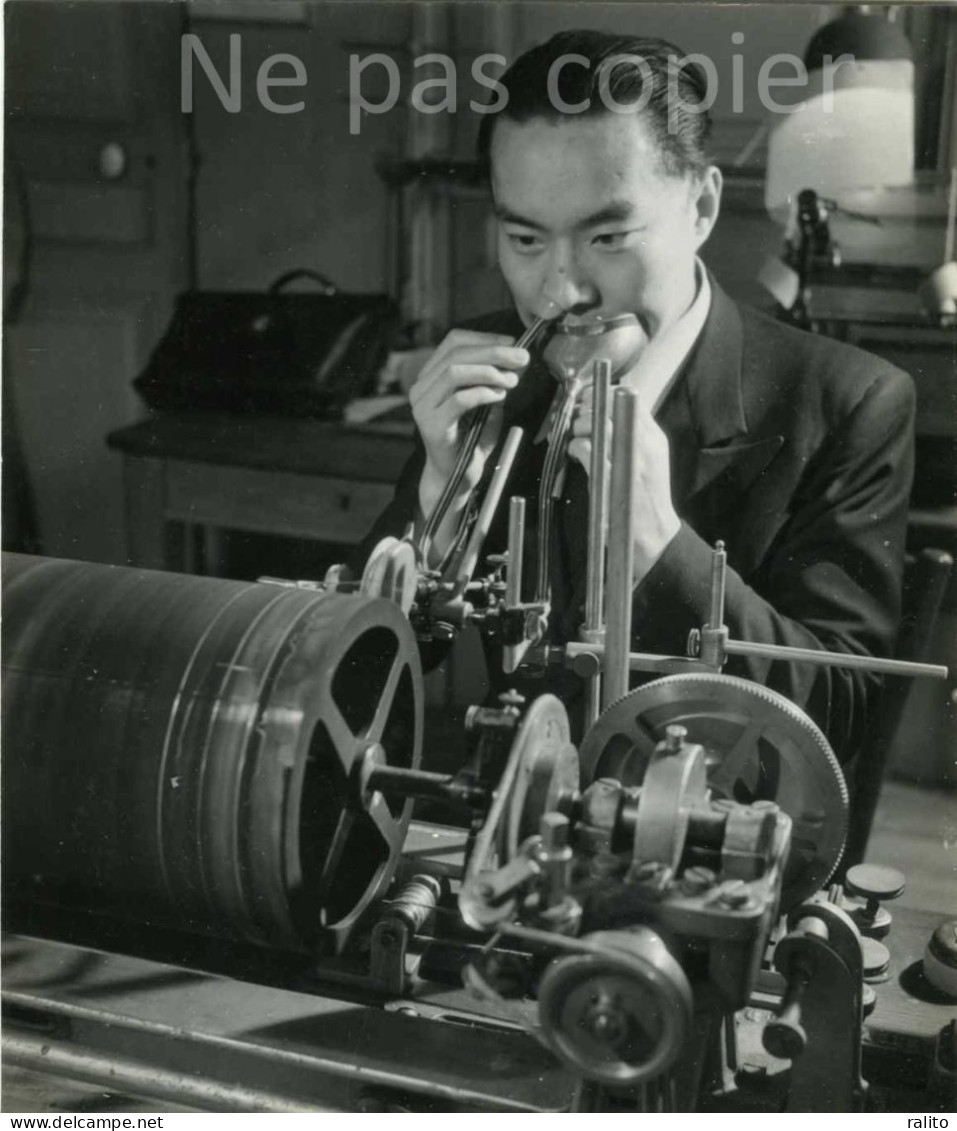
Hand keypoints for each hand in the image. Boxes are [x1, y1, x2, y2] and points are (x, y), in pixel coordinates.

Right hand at [409, 329, 529, 549]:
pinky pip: (460, 400)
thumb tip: (516, 357)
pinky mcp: (432, 426)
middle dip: (494, 352)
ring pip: (455, 372)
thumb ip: (494, 380)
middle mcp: (421, 388)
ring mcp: (423, 407)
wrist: (455, 479)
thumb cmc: (470, 440)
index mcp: (431, 377)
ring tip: (512, 380)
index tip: (513, 343)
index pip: (453, 341)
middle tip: (521, 358)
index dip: (485, 338)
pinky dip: (484, 393)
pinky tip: (500, 396)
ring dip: (489, 371)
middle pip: (456, 354)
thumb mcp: (486, 402)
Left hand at [570, 386, 679, 584]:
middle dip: (585, 410)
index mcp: (654, 437)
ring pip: (594, 424)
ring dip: (577, 428)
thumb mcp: (650, 460)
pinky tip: (574, 455)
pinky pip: (585, 448)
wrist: (655, 536)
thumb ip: (633, 435)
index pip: (628, 396)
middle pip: (609, 406)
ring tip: (574, 440)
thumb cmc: (645, 498)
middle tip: (574, 421)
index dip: (602, 395)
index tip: (588, 401)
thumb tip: (604, 413)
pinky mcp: (610, 477)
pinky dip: (574, 447)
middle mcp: (644, 444)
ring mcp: (628, 459)